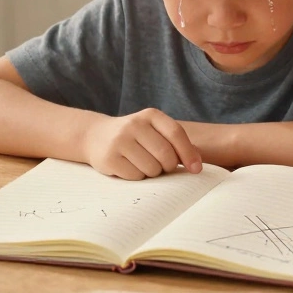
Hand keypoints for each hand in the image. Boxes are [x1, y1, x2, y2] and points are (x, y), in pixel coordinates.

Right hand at [84, 109, 202, 179]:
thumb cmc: (135, 136)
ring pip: (151, 168)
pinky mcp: (109, 158)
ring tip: (143, 164)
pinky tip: (130, 167)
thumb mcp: (154, 131)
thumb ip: (175, 142)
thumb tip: (197, 162)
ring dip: (153, 173)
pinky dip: (138, 177)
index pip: (176, 133)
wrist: (96, 136)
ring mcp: (119, 141)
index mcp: (150, 115)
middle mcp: (134, 125)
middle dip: (169, 166)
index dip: (188, 153)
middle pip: (165, 154)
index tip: (196, 169)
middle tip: (163, 167)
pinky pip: (135, 176)